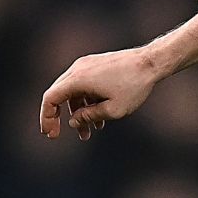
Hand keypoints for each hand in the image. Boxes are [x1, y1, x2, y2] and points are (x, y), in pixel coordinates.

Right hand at [38, 47, 160, 139]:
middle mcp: (78, 69)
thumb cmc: (134, 86)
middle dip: (59, 117)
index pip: (51, 99)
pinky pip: (84, 86)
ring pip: (73, 92)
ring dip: (78, 113)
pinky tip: (100, 119)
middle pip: (59, 95)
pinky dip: (87, 102)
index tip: (49, 134)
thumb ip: (88, 117)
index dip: (46, 117)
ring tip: (88, 133)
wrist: (151, 62)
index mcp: (77, 79)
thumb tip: (73, 121)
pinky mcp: (96, 65)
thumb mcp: (113, 110)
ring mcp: (86, 65)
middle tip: (58, 135)